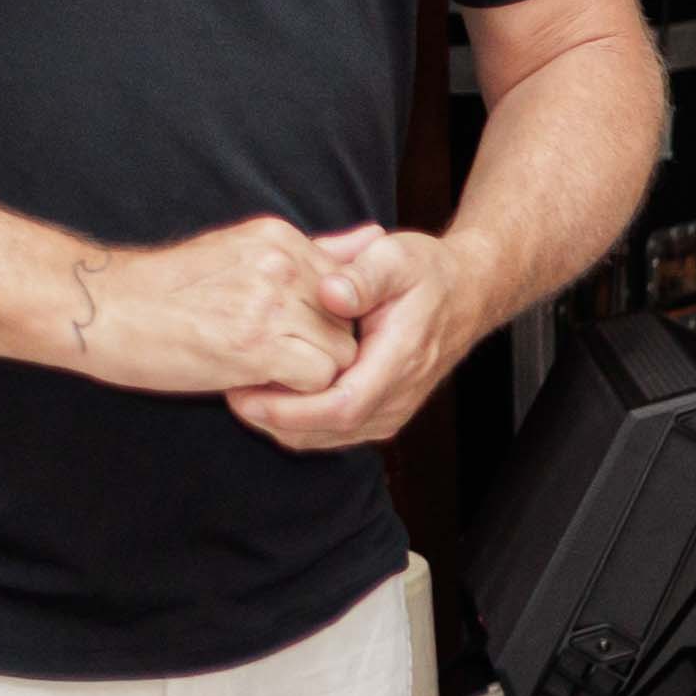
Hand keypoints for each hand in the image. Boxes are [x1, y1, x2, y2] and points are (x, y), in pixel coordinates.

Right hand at [64, 217, 359, 398]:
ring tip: (263, 376)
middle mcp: (284, 264)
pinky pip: (317, 378)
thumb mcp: (237, 254)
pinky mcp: (256, 345)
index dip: (323, 322)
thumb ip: (307, 253)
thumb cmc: (161, 291)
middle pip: (349, 321)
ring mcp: (272, 303)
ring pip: (340, 352)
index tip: (289, 338)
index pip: (347, 287)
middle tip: (277, 365)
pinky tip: (251, 387)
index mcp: (281, 239)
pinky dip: (294, 394)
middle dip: (321, 349)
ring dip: (309, 374)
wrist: (96, 308)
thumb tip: (373, 236)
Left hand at [232, 228, 484, 455]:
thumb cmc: (427, 273)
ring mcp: (392, 410)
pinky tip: (271, 394)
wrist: (466, 293)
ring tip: (242, 391)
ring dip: (279, 423)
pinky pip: (331, 433)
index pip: (342, 407)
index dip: (289, 409)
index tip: (244, 393)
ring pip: (324, 438)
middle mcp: (399, 395)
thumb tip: (330, 291)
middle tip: (228, 390)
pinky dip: (295, 422)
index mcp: (401, 359)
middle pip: (325, 431)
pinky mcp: (382, 414)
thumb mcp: (396, 257)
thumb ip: (362, 274)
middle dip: (271, 419)